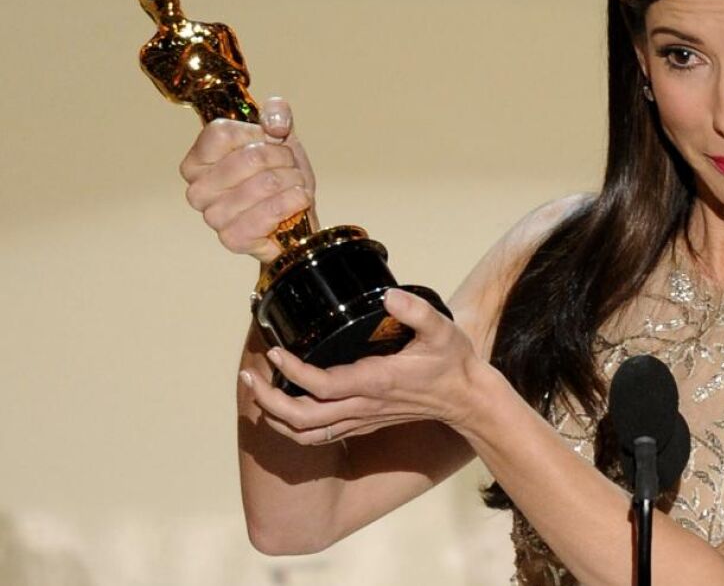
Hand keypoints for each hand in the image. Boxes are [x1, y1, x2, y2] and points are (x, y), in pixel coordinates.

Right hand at [179, 97, 316, 262]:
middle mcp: (197, 190)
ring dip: (291, 183)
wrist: (296, 214)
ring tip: (293, 186)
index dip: (257, 134)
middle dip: (283, 160)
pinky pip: (266, 216)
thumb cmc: (279, 173)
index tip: (270, 142)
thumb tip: (274, 125)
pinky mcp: (233, 240)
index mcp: (198, 161)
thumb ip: (276, 112)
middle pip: (250, 158)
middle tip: (288, 169)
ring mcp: (213, 217)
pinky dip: (291, 204)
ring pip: (264, 185)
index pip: (222, 133)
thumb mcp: (279, 132)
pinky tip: (296, 203)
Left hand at [238, 289, 484, 444]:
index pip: (323, 385)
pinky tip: (282, 408)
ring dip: (275, 417)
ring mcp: (362, 420)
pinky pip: (319, 435)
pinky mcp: (363, 425)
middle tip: (248, 376)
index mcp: (377, 382)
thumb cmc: (453, 363)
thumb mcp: (442, 329)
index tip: (274, 351)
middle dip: (268, 400)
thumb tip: (389, 296)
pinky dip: (293, 426)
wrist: (466, 399)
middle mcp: (364, 406)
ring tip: (256, 391)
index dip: (293, 371)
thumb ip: (417, 311)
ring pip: (307, 433)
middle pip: (303, 417)